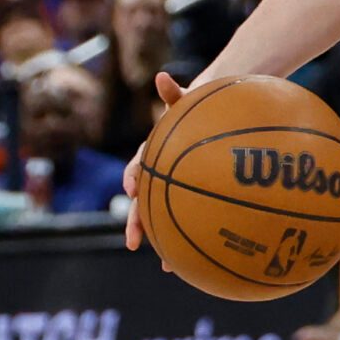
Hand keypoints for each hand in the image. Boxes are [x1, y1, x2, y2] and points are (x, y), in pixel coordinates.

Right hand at [122, 72, 187, 253]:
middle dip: (137, 221)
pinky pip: (182, 221)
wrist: (206, 120)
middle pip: (142, 202)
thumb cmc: (194, 111)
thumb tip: (163, 76)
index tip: (134, 187)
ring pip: (159, 217)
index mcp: (152, 153)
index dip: (133, 176)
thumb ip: (174, 93)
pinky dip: (183, 240)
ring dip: (160, 239)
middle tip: (134, 240)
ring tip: (166, 263)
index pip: (137, 166)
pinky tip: (189, 261)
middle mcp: (156, 174)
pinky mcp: (184, 197)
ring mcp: (168, 188)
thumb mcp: (185, 100)